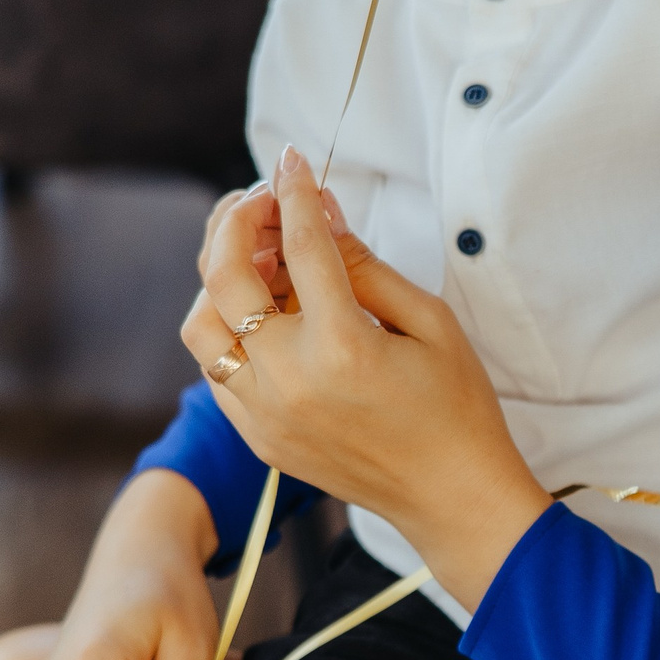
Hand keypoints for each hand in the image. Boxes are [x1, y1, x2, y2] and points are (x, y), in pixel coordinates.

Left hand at [182, 148, 550, 614]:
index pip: (301, 244)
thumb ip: (365, 266)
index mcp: (342, 346)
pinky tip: (263, 312)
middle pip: (225, 275)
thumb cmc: (457, 408)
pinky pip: (214, 369)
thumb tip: (319, 216)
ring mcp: (265, 413)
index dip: (295, 192)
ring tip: (261, 258)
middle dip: (238, 222)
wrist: (453, 498)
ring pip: (202, 324)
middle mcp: (289, 379)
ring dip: (220, 278)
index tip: (294, 161)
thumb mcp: (429, 323)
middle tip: (263, 201)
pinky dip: (227, 329)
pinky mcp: (258, 437)